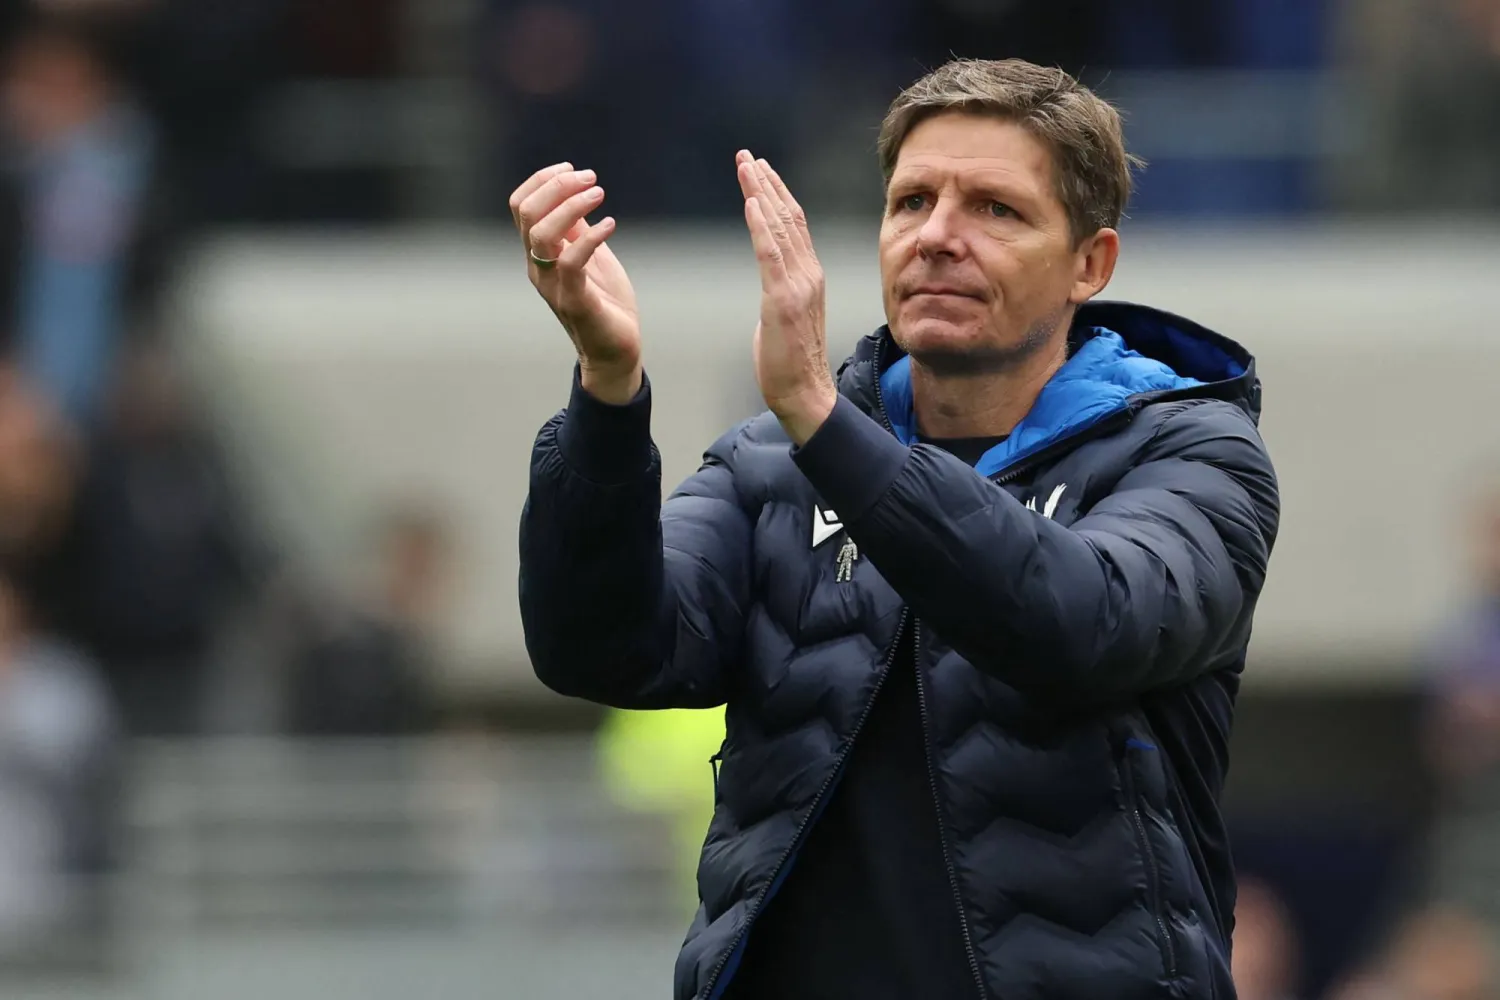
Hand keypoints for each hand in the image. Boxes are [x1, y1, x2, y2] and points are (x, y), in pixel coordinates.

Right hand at [510, 163, 641, 403]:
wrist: (615, 349)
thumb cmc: (604, 301)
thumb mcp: (590, 255)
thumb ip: (577, 229)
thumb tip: (574, 194)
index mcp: (538, 253)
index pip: (520, 205)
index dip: (542, 181)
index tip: (572, 170)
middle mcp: (538, 267)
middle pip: (526, 214)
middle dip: (558, 187)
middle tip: (591, 179)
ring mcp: (553, 285)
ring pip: (541, 235)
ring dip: (571, 206)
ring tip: (599, 194)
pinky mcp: (574, 302)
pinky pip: (571, 263)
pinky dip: (591, 237)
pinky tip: (610, 225)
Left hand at [737, 151, 836, 444]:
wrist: (805, 394)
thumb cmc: (791, 363)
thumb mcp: (784, 317)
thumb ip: (780, 295)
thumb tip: (770, 289)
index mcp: (809, 277)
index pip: (794, 225)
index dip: (776, 194)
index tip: (760, 170)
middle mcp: (808, 274)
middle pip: (788, 217)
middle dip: (766, 183)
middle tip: (747, 156)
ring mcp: (798, 286)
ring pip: (779, 228)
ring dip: (760, 193)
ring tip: (745, 166)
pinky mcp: (783, 301)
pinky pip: (770, 254)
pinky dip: (760, 225)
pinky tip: (750, 202)